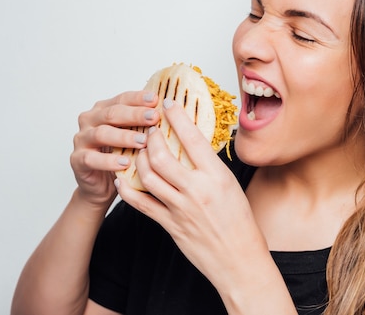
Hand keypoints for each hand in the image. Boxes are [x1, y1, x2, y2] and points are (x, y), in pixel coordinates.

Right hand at [69, 91, 159, 205]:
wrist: (102, 185)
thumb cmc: (123, 156)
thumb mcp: (135, 137)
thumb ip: (146, 124)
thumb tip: (177, 113)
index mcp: (105, 109)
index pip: (122, 98)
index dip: (139, 98)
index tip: (157, 99)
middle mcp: (91, 120)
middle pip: (112, 113)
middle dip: (134, 115)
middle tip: (154, 118)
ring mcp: (82, 139)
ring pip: (101, 133)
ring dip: (124, 136)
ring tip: (143, 142)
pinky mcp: (77, 159)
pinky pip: (91, 158)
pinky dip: (109, 161)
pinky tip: (125, 163)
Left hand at [114, 99, 268, 290]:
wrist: (239, 260)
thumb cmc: (241, 223)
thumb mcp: (232, 186)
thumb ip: (211, 167)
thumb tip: (196, 146)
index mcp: (216, 177)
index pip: (192, 138)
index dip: (177, 117)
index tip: (169, 104)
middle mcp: (196, 190)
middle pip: (162, 155)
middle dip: (151, 137)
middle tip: (149, 127)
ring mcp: (180, 209)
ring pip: (147, 176)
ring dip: (138, 158)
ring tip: (139, 149)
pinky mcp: (169, 225)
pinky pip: (141, 203)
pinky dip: (128, 189)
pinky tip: (124, 179)